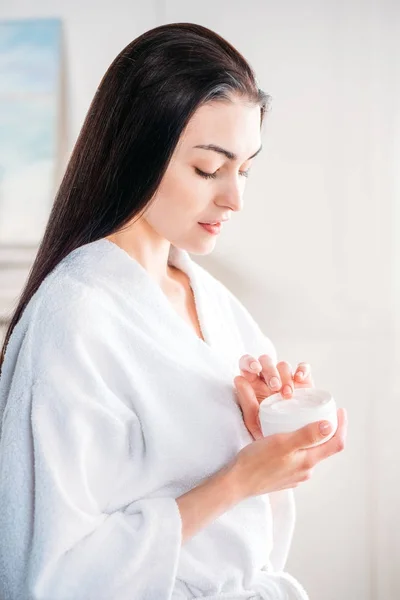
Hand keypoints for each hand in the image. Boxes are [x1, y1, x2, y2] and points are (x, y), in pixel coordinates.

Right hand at [231, 408, 346, 498]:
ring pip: (309, 453)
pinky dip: (297, 447)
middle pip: (324, 448)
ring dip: (310, 439)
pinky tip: (286, 439)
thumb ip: (307, 435)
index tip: (341, 411)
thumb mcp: (282, 443)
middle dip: (326, 430)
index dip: (342, 427)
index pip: (336, 444)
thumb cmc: (256, 461)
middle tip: (320, 412)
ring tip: (301, 422)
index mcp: (308, 461)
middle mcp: (305, 471)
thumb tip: (330, 425)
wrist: (237, 482)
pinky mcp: (284, 477)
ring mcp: (295, 475)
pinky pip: (297, 459)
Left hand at [234, 354, 314, 440]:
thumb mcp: (253, 420)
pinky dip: (302, 369)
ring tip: (288, 394)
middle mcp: (268, 377)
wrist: (288, 442)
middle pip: (266, 361)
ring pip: (283, 365)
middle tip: (275, 387)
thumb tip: (239, 379)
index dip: (249, 361)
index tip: (255, 369)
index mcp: (252, 383)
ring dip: (285, 376)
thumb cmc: (266, 430)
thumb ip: (245, 401)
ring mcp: (285, 378)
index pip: (246, 363)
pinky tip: (300, 379)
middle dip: (271, 372)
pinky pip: (303, 368)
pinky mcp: (303, 382)